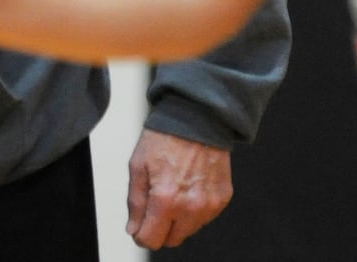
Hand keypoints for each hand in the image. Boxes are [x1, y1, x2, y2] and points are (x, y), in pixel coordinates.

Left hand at [125, 129, 232, 249]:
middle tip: (157, 201)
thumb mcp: (138, 166)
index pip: (150, 240)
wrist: (197, 117)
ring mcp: (209, 204)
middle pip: (171, 240)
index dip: (141, 233)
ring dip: (179, 218)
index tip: (140, 223)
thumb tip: (134, 229)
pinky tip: (190, 184)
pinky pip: (205, 217)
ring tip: (176, 188)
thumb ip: (135, 203)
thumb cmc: (166, 137)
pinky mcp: (222, 198)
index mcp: (165, 199)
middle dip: (160, 227)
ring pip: (189, 230)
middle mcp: (190, 206)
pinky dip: (196, 208)